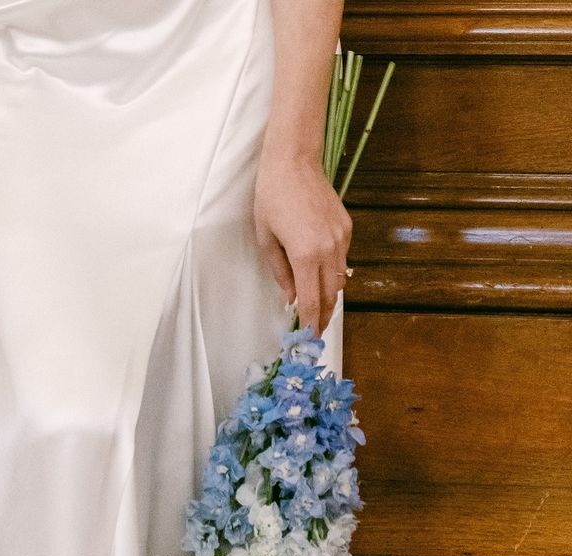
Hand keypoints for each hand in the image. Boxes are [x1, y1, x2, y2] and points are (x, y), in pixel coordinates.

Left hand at [253, 153, 351, 335]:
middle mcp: (329, 250)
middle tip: (316, 329)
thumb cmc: (271, 198)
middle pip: (332, 296)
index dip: (312, 323)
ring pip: (340, 279)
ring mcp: (341, 238)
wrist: (294, 161)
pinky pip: (342, 259)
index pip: (312, 301)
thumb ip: (280, 273)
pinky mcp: (347, 228)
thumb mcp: (266, 239)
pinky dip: (333, 272)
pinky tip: (321, 274)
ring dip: (330, 295)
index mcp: (305, 256)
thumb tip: (290, 298)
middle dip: (324, 316)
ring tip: (319, 307)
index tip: (309, 337)